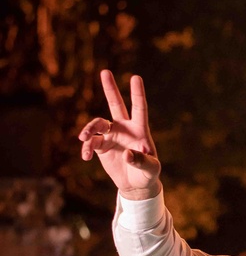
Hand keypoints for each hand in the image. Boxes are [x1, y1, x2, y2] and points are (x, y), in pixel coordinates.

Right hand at [78, 70, 159, 195]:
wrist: (136, 184)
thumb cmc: (147, 174)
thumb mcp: (151, 169)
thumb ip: (141, 161)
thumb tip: (126, 154)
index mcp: (140, 130)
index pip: (139, 108)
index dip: (137, 94)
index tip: (136, 78)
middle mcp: (124, 128)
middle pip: (116, 104)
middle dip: (110, 89)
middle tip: (105, 72)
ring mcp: (111, 135)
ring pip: (97, 124)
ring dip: (89, 129)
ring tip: (84, 138)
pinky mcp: (102, 146)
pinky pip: (90, 143)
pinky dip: (86, 148)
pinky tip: (86, 156)